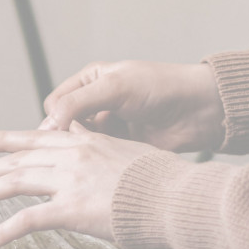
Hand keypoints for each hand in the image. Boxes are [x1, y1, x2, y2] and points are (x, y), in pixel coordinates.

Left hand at [0, 124, 155, 247]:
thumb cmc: (165, 181)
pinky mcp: (72, 210)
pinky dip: (5, 232)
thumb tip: (94, 148)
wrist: (178, 197)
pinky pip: (28, 221)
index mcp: (87, 141)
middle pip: (19, 156)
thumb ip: (105, 150)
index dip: (6, 138)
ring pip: (16, 181)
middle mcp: (73, 156)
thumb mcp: (131, 152)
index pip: (36, 135)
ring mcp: (70, 181)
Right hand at [41, 60, 224, 151]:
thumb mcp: (115, 87)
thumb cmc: (162, 87)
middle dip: (65, 139)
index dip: (54, 119)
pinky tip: (102, 167)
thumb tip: (49, 124)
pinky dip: (98, 164)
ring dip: (82, 153)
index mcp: (91, 81)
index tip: (60, 134)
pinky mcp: (121, 148)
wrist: (199, 111)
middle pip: (65, 127)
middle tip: (69, 152)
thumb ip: (78, 102)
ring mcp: (110, 127)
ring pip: (81, 146)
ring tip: (88, 161)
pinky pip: (99, 159)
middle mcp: (97, 103)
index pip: (56, 103)